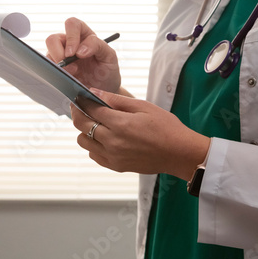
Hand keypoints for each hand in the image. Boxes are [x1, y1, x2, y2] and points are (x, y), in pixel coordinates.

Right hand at [46, 18, 120, 92]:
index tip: (77, 54)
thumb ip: (97, 45)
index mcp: (84, 35)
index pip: (72, 24)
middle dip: (59, 53)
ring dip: (58, 66)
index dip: (72, 36)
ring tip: (73, 75)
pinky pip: (48, 68)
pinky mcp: (57, 70)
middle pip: (53, 39)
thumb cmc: (107, 71)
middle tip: (70, 66)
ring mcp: (61, 57)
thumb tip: (79, 50)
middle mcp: (69, 43)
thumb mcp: (110, 56)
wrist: (104, 90)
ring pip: (48, 54)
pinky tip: (67, 78)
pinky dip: (56, 74)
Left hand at [70, 89, 210, 180]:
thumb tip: (95, 92)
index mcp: (120, 124)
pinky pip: (93, 154)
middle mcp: (112, 141)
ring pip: (83, 141)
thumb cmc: (166, 127)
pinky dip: (93, 145)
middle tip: (79, 106)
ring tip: (93, 123)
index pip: (90, 109)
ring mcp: (113, 156)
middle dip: (77, 113)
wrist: (179, 153)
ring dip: (84, 130)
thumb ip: (117, 100)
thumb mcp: (143, 106)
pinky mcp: (116, 166)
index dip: (82, 101)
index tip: (79, 96)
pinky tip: (102, 138)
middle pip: (82, 125)